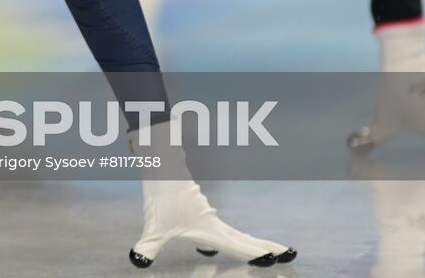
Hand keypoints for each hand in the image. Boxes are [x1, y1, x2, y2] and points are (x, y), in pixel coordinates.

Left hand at [129, 122, 293, 267]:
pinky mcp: (200, 208)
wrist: (162, 163)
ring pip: (236, 232)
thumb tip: (136, 261)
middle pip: (245, 239)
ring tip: (268, 251)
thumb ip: (147, 245)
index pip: (238, 247)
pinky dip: (236, 236)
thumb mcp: (152, 226)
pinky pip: (224, 227)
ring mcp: (208, 214)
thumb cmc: (160, 195)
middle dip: (265, 247)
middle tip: (288, 253)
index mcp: (209, 229)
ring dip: (253, 242)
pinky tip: (234, 240)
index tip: (275, 261)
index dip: (256, 255)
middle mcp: (213, 222)